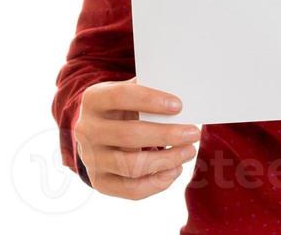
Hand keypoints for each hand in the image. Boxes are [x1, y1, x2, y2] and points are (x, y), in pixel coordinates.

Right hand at [74, 78, 199, 200]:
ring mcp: (91, 158)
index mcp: (94, 99)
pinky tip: (174, 169)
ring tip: (188, 152)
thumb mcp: (129, 91)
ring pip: (131, 166)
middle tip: (193, 133)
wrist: (97, 130)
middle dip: (166, 135)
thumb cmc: (122, 107)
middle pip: (129, 135)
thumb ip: (150, 91)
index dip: (150, 100)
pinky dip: (157, 182)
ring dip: (166, 160)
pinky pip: (131, 189)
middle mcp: (87, 130)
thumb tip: (181, 103)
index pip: (121, 96)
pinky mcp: (100, 182)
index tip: (178, 105)